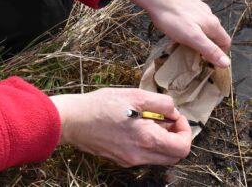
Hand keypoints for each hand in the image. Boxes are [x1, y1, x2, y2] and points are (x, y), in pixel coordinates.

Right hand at [50, 88, 191, 166]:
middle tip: (165, 118)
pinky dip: (148, 142)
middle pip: (173, 156)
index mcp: (146, 140)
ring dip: (162, 139)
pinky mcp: (120, 159)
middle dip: (176, 136)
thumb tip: (173, 111)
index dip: (185, 130)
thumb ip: (161, 103)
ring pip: (159, 157)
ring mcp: (129, 161)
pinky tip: (136, 125)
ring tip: (149, 119)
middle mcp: (139, 156)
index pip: (182, 148)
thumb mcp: (134, 95)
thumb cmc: (101, 105)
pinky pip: (144, 155)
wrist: (72, 120)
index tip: (175, 116)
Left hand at [107, 0, 230, 67]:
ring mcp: (197, 7)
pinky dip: (190, 27)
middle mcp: (208, 14)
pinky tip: (178, 29)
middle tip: (195, 55)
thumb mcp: (191, 37)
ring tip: (186, 44)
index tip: (209, 63)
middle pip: (215, 34)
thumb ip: (209, 49)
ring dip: (199, 36)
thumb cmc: (172, 17)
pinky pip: (193, 19)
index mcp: (212, 24)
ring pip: (204, 26)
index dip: (221, 54)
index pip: (225, 42)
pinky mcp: (187, 3)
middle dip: (209, 46)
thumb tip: (226, 63)